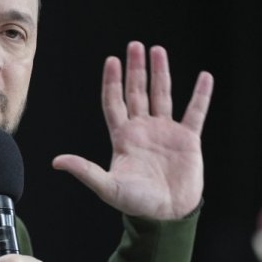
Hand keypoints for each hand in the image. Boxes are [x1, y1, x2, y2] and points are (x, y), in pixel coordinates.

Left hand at [52, 41, 213, 219]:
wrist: (166, 215)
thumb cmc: (135, 203)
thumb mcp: (107, 187)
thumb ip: (85, 171)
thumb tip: (57, 162)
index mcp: (123, 137)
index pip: (114, 102)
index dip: (112, 82)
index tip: (111, 61)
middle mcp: (143, 129)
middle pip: (137, 92)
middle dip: (135, 69)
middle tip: (134, 46)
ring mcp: (166, 132)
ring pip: (163, 95)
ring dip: (161, 73)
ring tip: (158, 51)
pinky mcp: (188, 139)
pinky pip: (195, 112)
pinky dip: (200, 95)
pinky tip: (205, 77)